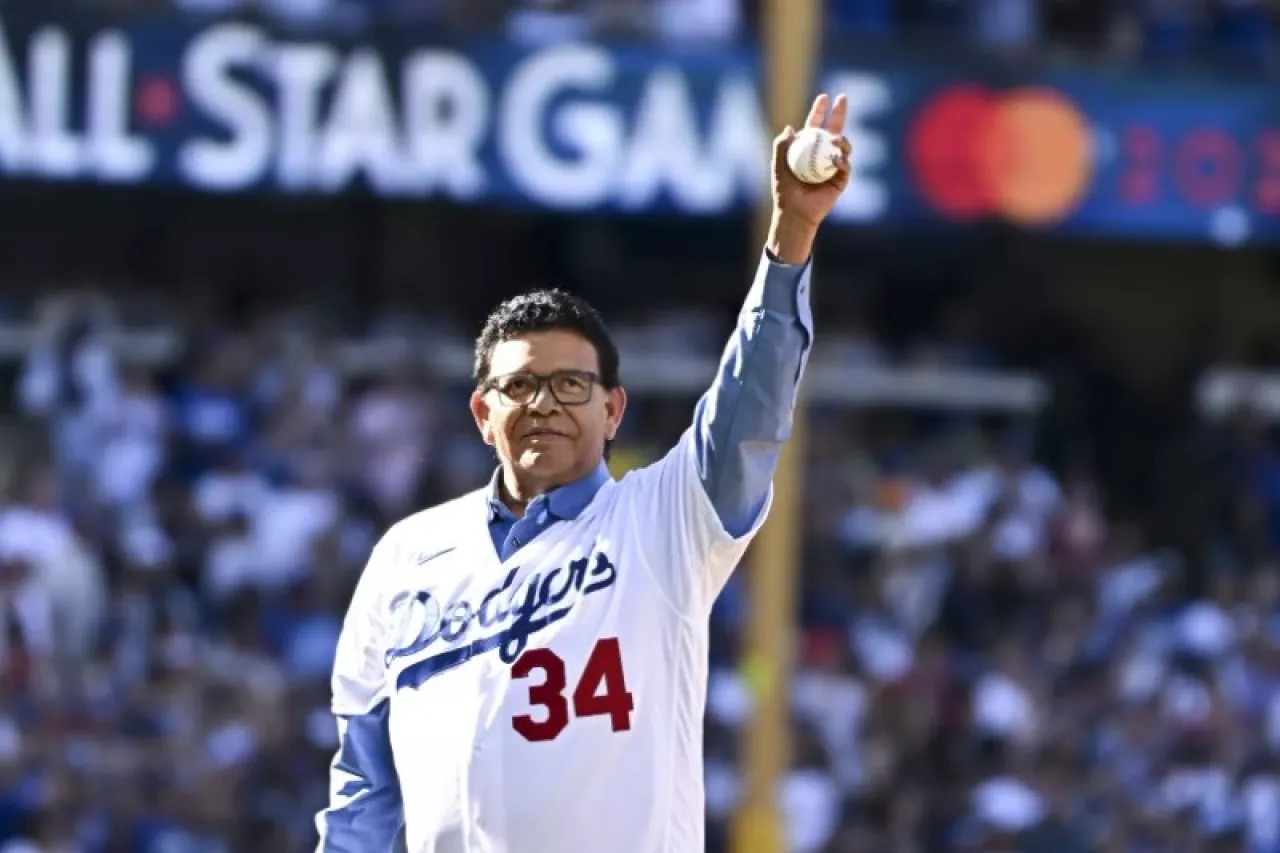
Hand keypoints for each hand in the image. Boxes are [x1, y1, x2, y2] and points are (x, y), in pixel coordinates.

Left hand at [767, 93, 852, 263]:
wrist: (794, 212)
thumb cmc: (784, 190)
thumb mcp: (778, 165)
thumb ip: (781, 146)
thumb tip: (789, 128)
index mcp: (808, 148)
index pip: (815, 125)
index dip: (819, 111)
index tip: (823, 97)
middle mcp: (822, 154)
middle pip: (834, 129)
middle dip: (839, 113)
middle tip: (842, 99)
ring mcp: (833, 166)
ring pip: (843, 147)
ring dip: (843, 139)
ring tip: (837, 139)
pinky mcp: (840, 180)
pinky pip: (845, 167)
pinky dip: (842, 162)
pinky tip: (837, 159)